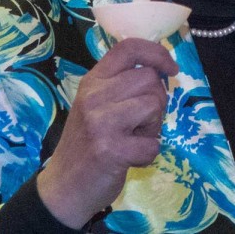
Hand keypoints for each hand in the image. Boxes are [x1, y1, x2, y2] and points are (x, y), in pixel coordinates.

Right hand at [37, 38, 178, 227]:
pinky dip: (148, 154)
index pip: (128, 48)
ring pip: (154, 106)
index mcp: (92, 81)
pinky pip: (153, 144)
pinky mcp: (111, 150)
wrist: (63, 187)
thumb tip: (162, 70)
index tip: (171, 69)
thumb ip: (122, 85)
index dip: (157, 53)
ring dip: (152, 127)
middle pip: (150, 79)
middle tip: (139, 122)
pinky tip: (129, 158)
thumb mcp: (96, 104)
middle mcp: (94, 96)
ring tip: (132, 139)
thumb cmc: (87, 142)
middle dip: (156, 101)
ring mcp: (101, 122)